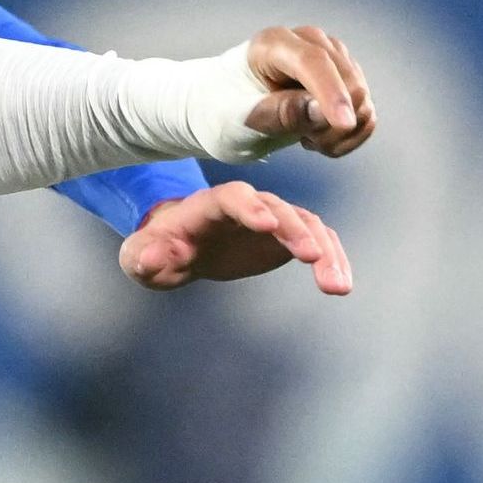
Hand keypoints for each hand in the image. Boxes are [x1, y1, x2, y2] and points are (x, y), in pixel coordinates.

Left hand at [119, 179, 352, 294]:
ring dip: (324, 251)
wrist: (179, 248)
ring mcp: (271, 218)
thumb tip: (153, 257)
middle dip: (295, 229)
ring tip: (337, 285)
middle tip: (313, 257)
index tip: (267, 226)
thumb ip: (143, 257)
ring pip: (306, 225)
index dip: (250, 208)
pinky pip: (317, 242)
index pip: (233, 197)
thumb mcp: (141, 256)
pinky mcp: (287, 237)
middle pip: (277, 208)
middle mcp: (247, 205)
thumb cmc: (159, 250)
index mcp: (210, 204)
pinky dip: (331, 260)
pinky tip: (341, 284)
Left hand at [234, 23, 376, 158]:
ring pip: (362, 100)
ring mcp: (331, 58)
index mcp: (274, 43)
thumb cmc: (222, 111)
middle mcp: (309, 42)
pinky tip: (318, 137)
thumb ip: (280, 114)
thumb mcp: (239, 119)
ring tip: (305, 138)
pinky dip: (348, 137)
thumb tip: (321, 110)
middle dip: (331, 124)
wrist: (224, 111)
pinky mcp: (345, 79)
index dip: (332, 93)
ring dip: (339, 133)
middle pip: (348, 82)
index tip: (343, 123)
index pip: (313, 62)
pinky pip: (366, 115)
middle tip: (301, 141)